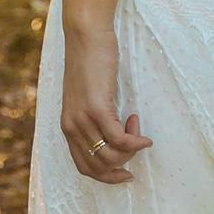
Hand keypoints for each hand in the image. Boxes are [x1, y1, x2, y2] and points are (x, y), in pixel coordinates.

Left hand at [61, 19, 152, 186]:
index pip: (84, 167)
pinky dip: (136, 143)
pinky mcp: (98, 108)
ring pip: (111, 155)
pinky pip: (119, 139)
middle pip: (100, 166)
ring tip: (137, 127)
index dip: (107, 177)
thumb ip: (94, 119)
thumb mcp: (86, 98)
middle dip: (123, 164)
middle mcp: (72, 127)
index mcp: (68, 127)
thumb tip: (115, 139)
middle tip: (135, 144)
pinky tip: (145, 138)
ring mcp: (83, 119)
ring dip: (131, 149)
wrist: (86, 37)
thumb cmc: (90, 63)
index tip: (126, 173)